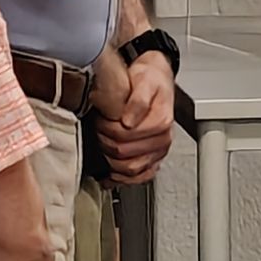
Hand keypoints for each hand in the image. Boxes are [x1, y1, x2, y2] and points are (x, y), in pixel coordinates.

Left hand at [98, 44, 174, 182]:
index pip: (126, 136)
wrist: (156, 80)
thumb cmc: (149, 80)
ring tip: (102, 146)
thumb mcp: (144, 80)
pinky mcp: (153, 159)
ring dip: (111, 161)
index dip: (107, 129)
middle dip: (106, 143)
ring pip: (132, 170)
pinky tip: (111, 175)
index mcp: (161, 122)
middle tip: (98, 130)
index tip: (100, 119)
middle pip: (126, 154)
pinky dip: (123, 179)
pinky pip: (140, 177)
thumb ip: (138, 100)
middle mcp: (163, 139)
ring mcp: (158, 151)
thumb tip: (129, 120)